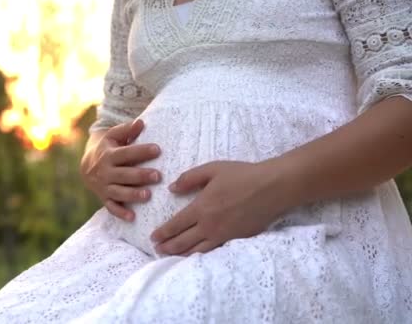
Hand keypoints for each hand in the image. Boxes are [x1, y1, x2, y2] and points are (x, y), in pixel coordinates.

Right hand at [80, 119, 161, 220]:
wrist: (86, 165)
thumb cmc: (108, 148)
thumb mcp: (114, 136)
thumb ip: (127, 129)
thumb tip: (141, 122)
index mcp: (109, 155)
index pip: (126, 153)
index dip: (141, 151)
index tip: (157, 149)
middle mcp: (105, 171)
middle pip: (124, 174)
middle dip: (140, 175)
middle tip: (158, 175)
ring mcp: (104, 186)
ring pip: (118, 191)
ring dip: (132, 194)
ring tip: (148, 195)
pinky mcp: (104, 198)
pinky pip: (111, 207)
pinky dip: (120, 212)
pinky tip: (132, 217)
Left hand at [151, 160, 286, 255]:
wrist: (273, 188)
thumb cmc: (243, 175)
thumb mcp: (212, 169)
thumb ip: (190, 178)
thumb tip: (172, 188)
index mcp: (201, 208)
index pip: (176, 224)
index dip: (163, 232)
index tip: (153, 237)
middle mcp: (210, 225)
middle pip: (183, 241)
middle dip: (167, 246)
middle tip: (157, 249)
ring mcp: (224, 235)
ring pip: (197, 250)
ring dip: (181, 254)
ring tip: (171, 256)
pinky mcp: (236, 240)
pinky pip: (214, 251)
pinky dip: (201, 255)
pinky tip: (196, 256)